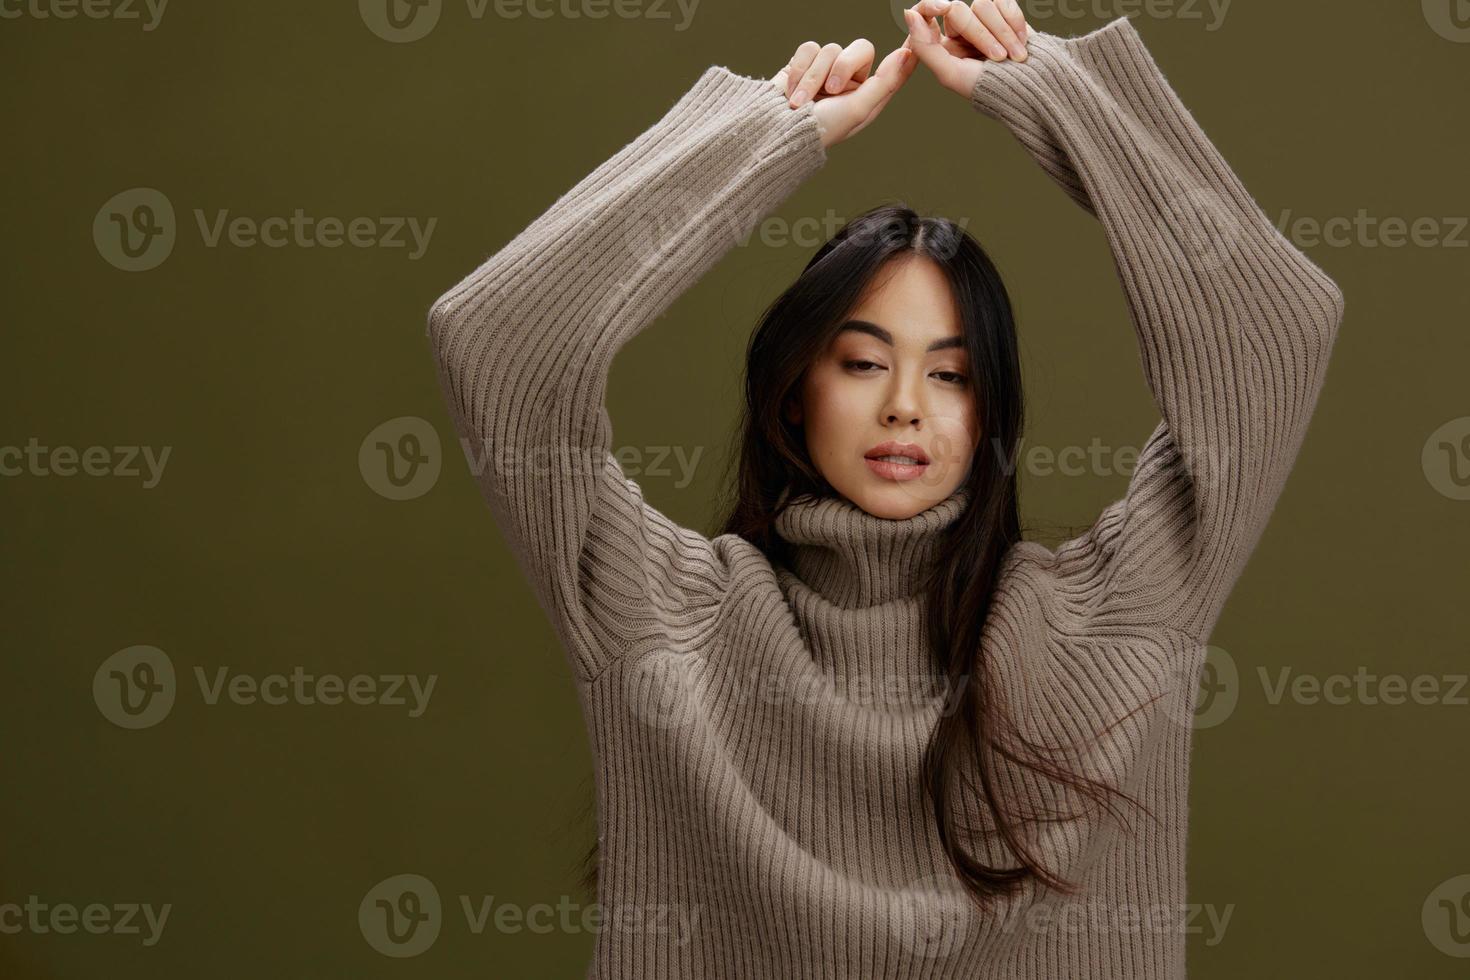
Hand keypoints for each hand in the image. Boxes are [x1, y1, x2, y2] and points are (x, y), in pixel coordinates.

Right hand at [771, 38, 917, 148]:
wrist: (777, 132)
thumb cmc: (821, 129)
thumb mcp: (858, 110)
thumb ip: (885, 82)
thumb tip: (906, 55)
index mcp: (869, 94)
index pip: (894, 66)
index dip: (907, 49)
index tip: (919, 27)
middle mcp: (851, 80)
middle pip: (861, 48)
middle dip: (842, 67)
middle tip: (831, 90)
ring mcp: (827, 70)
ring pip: (830, 49)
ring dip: (813, 77)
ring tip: (800, 101)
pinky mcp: (805, 63)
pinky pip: (808, 48)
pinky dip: (798, 70)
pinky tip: (791, 90)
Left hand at [902, 0, 1031, 98]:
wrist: (1030, 86)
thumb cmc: (988, 87)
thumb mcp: (950, 73)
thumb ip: (925, 46)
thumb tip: (909, 13)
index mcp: (940, 44)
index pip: (926, 12)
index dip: (931, 4)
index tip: (944, 7)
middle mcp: (958, 29)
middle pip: (959, 11)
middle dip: (983, 35)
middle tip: (999, 58)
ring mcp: (981, 19)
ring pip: (982, 4)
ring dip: (1002, 31)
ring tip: (1015, 56)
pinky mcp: (1003, 11)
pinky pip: (1003, 1)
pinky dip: (1014, 23)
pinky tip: (1021, 43)